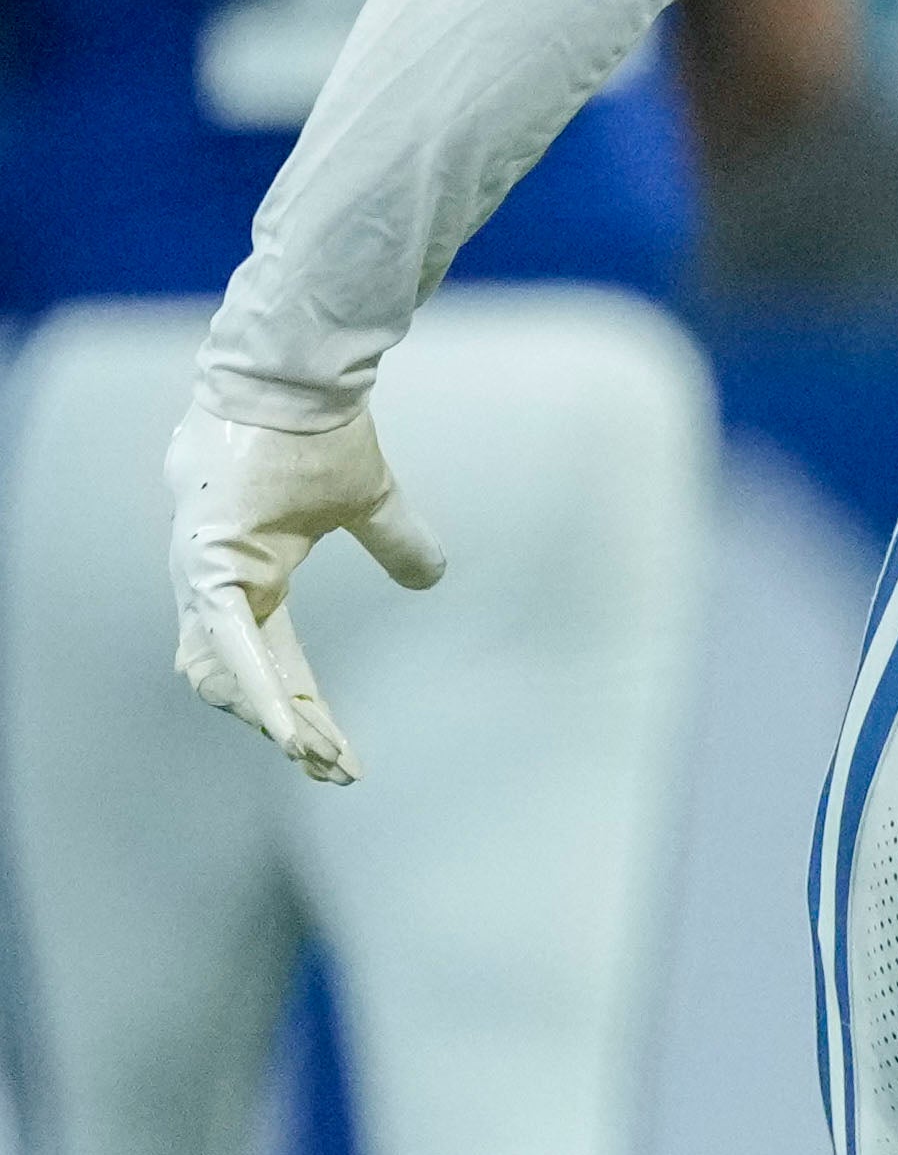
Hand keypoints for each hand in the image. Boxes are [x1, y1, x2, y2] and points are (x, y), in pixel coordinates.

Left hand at [168, 400, 443, 785]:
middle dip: (291, 734)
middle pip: (246, 683)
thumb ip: (398, 542)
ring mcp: (204, 578)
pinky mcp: (209, 565)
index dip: (309, 714)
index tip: (347, 758)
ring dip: (272, 722)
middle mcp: (217, 587)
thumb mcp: (370, 501)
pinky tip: (286, 726)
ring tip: (318, 757)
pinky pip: (230, 642)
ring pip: (227, 675)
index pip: (277, 666)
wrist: (297, 382)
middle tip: (335, 772)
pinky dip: (257, 687)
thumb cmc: (319, 433)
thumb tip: (435, 577)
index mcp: (252, 578)